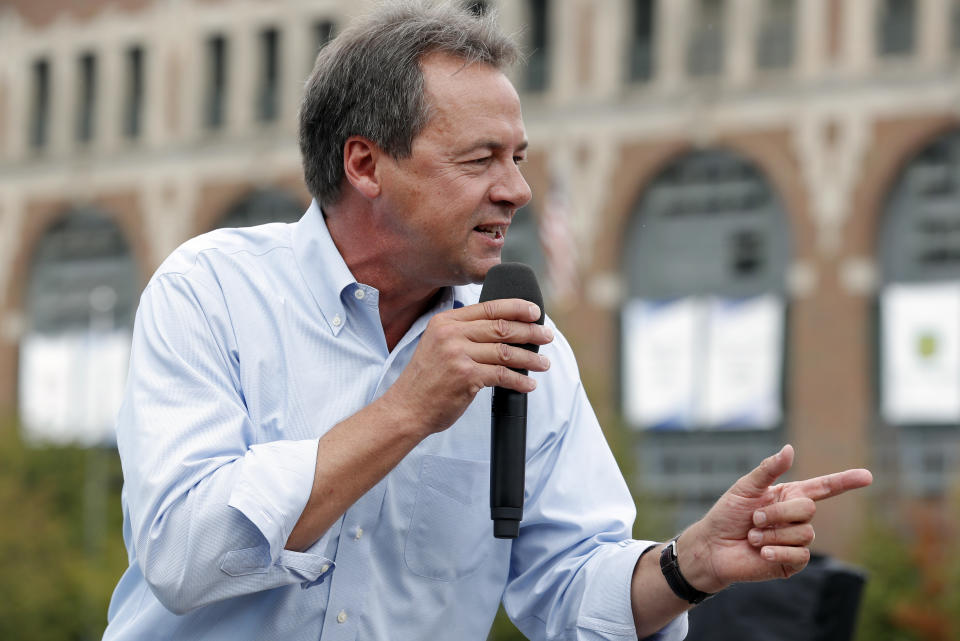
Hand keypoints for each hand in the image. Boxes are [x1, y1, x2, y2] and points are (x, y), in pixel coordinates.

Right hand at [383, 298, 552, 436]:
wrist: (406, 407)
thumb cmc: (426, 380)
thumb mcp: (437, 344)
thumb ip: (462, 333)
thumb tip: (500, 327)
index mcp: (445, 322)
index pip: (489, 307)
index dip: (517, 308)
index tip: (535, 312)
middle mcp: (451, 334)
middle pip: (502, 327)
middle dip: (530, 332)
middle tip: (546, 337)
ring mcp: (458, 354)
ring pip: (506, 351)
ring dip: (530, 358)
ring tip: (543, 363)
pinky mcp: (466, 376)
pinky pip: (503, 375)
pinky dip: (520, 381)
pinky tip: (528, 384)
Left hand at [679, 444, 872, 592]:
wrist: (712, 547)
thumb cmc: (727, 515)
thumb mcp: (745, 487)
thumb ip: (768, 469)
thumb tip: (789, 449)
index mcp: (788, 496)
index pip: (823, 488)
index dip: (845, 481)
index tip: (867, 476)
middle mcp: (795, 518)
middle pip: (808, 509)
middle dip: (778, 513)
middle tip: (754, 518)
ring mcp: (795, 541)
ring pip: (804, 533)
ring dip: (772, 533)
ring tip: (752, 536)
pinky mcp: (791, 562)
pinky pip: (800, 555)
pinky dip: (779, 551)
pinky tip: (761, 551)